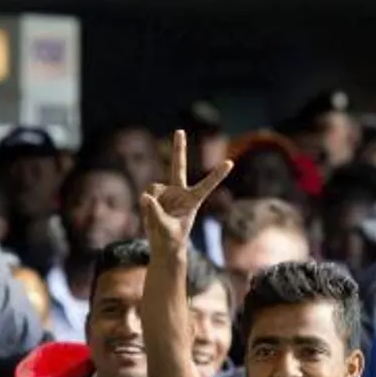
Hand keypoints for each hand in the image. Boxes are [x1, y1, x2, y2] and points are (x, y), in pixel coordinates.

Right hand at [140, 130, 231, 249]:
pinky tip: (151, 216)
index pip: (207, 185)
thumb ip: (155, 213)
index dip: (217, 174)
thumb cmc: (171, 241)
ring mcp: (166, 193)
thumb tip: (145, 196)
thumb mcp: (164, 230)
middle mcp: (179, 192)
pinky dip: (145, 206)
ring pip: (153, 189)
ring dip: (152, 205)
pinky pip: (145, 196)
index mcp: (192, 201)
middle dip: (178, 149)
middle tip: (179, 130)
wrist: (164, 245)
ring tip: (158, 220)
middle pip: (178, 166)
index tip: (230, 162)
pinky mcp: (155, 196)